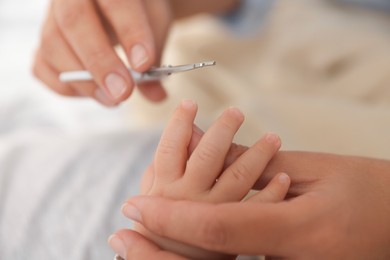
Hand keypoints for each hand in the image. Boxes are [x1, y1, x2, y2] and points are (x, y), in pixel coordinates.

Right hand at [32, 0, 239, 105]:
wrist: (121, 7)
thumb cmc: (137, 14)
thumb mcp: (154, 26)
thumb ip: (155, 58)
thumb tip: (157, 95)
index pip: (114, 2)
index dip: (130, 33)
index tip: (144, 65)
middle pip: (74, 21)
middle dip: (100, 62)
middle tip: (122, 92)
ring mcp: (52, 17)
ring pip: (53, 45)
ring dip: (84, 81)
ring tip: (114, 99)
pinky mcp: (44, 42)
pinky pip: (43, 67)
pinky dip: (67, 87)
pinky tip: (94, 92)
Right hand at [109, 100, 289, 258]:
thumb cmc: (155, 227)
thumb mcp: (150, 195)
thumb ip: (161, 169)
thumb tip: (184, 135)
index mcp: (163, 187)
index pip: (170, 148)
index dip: (179, 123)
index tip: (190, 103)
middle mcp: (187, 198)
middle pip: (207, 157)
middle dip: (222, 131)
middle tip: (236, 112)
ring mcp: (212, 213)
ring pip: (238, 178)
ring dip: (257, 155)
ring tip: (273, 138)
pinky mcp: (231, 234)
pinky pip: (256, 210)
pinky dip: (272, 193)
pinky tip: (284, 178)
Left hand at [119, 151, 389, 258]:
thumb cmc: (372, 192)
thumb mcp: (316, 169)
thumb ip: (255, 163)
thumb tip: (205, 148)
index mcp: (301, 232)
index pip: (219, 228)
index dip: (172, 220)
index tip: (135, 208)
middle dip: (157, 256)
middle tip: (120, 239)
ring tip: (135, 244)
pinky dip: (198, 259)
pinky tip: (174, 246)